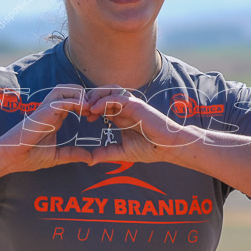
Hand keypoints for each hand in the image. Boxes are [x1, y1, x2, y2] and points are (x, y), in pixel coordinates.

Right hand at [0, 84, 93, 173]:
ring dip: (79, 94)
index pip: (72, 101)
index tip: (96, 116)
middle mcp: (50, 110)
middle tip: (95, 109)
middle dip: (85, 94)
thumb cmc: (28, 156)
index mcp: (54, 117)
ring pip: (63, 89)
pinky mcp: (42, 112)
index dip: (86, 104)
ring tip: (89, 107)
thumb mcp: (57, 156)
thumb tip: (90, 158)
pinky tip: (84, 109)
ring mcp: (45, 109)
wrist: (11, 158)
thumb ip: (73, 154)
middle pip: (69, 89)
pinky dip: (74, 101)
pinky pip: (61, 100)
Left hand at [82, 87, 202, 164]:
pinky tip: (96, 109)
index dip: (91, 107)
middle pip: (104, 92)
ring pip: (110, 89)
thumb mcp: (122, 153)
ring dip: (97, 95)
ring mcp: (131, 104)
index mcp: (121, 116)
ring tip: (88, 107)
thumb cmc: (149, 149)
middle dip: (91, 98)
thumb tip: (90, 161)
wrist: (167, 148)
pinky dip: (104, 100)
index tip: (84, 117)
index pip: (102, 104)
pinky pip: (117, 97)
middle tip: (82, 110)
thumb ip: (106, 154)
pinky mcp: (136, 105)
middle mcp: (125, 108)